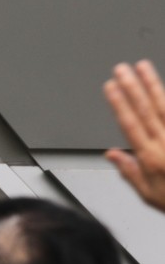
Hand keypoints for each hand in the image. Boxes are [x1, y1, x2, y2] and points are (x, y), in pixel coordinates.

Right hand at [104, 60, 164, 211]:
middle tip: (122, 69)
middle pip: (146, 110)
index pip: (130, 124)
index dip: (119, 103)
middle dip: (132, 87)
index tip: (111, 87)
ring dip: (152, 85)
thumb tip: (112, 155)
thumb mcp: (149, 195)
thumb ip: (130, 172)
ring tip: (143, 68)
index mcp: (151, 158)